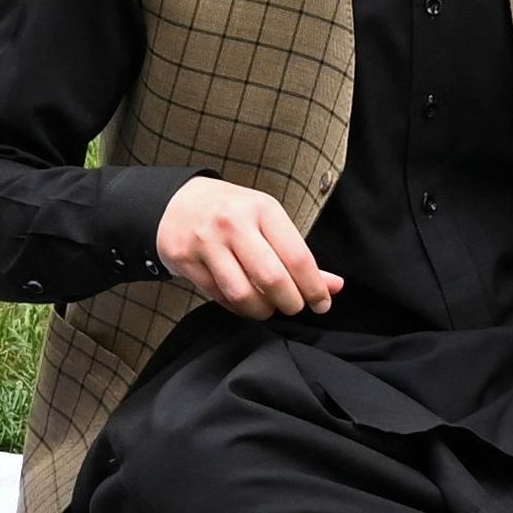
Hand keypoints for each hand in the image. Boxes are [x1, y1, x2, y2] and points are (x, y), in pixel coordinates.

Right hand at [157, 176, 339, 318]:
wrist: (177, 202)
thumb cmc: (232, 212)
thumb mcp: (267, 220)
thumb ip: (299, 255)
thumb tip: (334, 286)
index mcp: (262, 209)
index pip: (297, 257)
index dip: (314, 288)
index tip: (322, 303)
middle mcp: (234, 224)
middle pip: (272, 279)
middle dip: (290, 302)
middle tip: (294, 306)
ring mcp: (207, 243)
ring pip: (243, 294)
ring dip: (263, 310)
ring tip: (269, 307)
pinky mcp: (186, 261)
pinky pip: (219, 298)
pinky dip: (238, 308)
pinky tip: (246, 302)